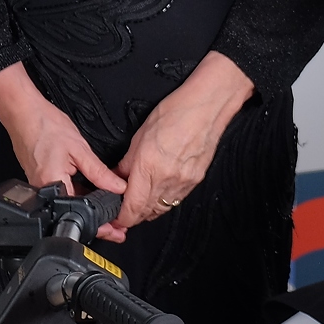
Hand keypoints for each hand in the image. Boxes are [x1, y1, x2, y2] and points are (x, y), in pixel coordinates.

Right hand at [0, 63, 128, 239]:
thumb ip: (99, 172)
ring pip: (70, 202)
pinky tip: (92, 189)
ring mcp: (41, 186)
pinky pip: (64, 192)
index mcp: (52, 186)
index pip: (80, 213)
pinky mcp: (42, 179)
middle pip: (74, 212)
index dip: (100, 224)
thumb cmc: (45, 127)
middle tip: (117, 223)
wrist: (25, 114)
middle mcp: (44, 191)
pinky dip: (79, 192)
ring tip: (109, 206)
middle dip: (97, 219)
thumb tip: (117, 187)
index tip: (115, 230)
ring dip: (89, 205)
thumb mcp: (79, 149)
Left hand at [114, 50, 254, 232]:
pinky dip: (165, 200)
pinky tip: (160, 189)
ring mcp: (184, 182)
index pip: (132, 207)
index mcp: (149, 166)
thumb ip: (127, 162)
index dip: (122, 217)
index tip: (116, 215)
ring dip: (149, 209)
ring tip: (142, 198)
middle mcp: (167, 179)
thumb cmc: (175, 112)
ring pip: (162, 209)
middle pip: (146, 213)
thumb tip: (118, 178)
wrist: (207, 106)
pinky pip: (176, 199)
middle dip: (133, 215)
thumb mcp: (140, 135)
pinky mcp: (196, 180)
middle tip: (125, 207)